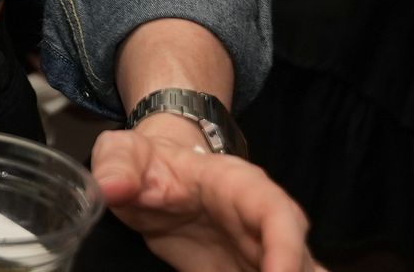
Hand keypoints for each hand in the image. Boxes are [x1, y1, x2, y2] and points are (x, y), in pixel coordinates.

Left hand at [93, 122, 314, 271]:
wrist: (157, 178)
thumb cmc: (150, 163)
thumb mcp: (125, 154)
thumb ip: (118, 165)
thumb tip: (110, 186)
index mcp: (241, 186)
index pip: (277, 213)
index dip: (286, 249)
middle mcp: (264, 225)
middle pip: (302, 262)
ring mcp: (264, 256)